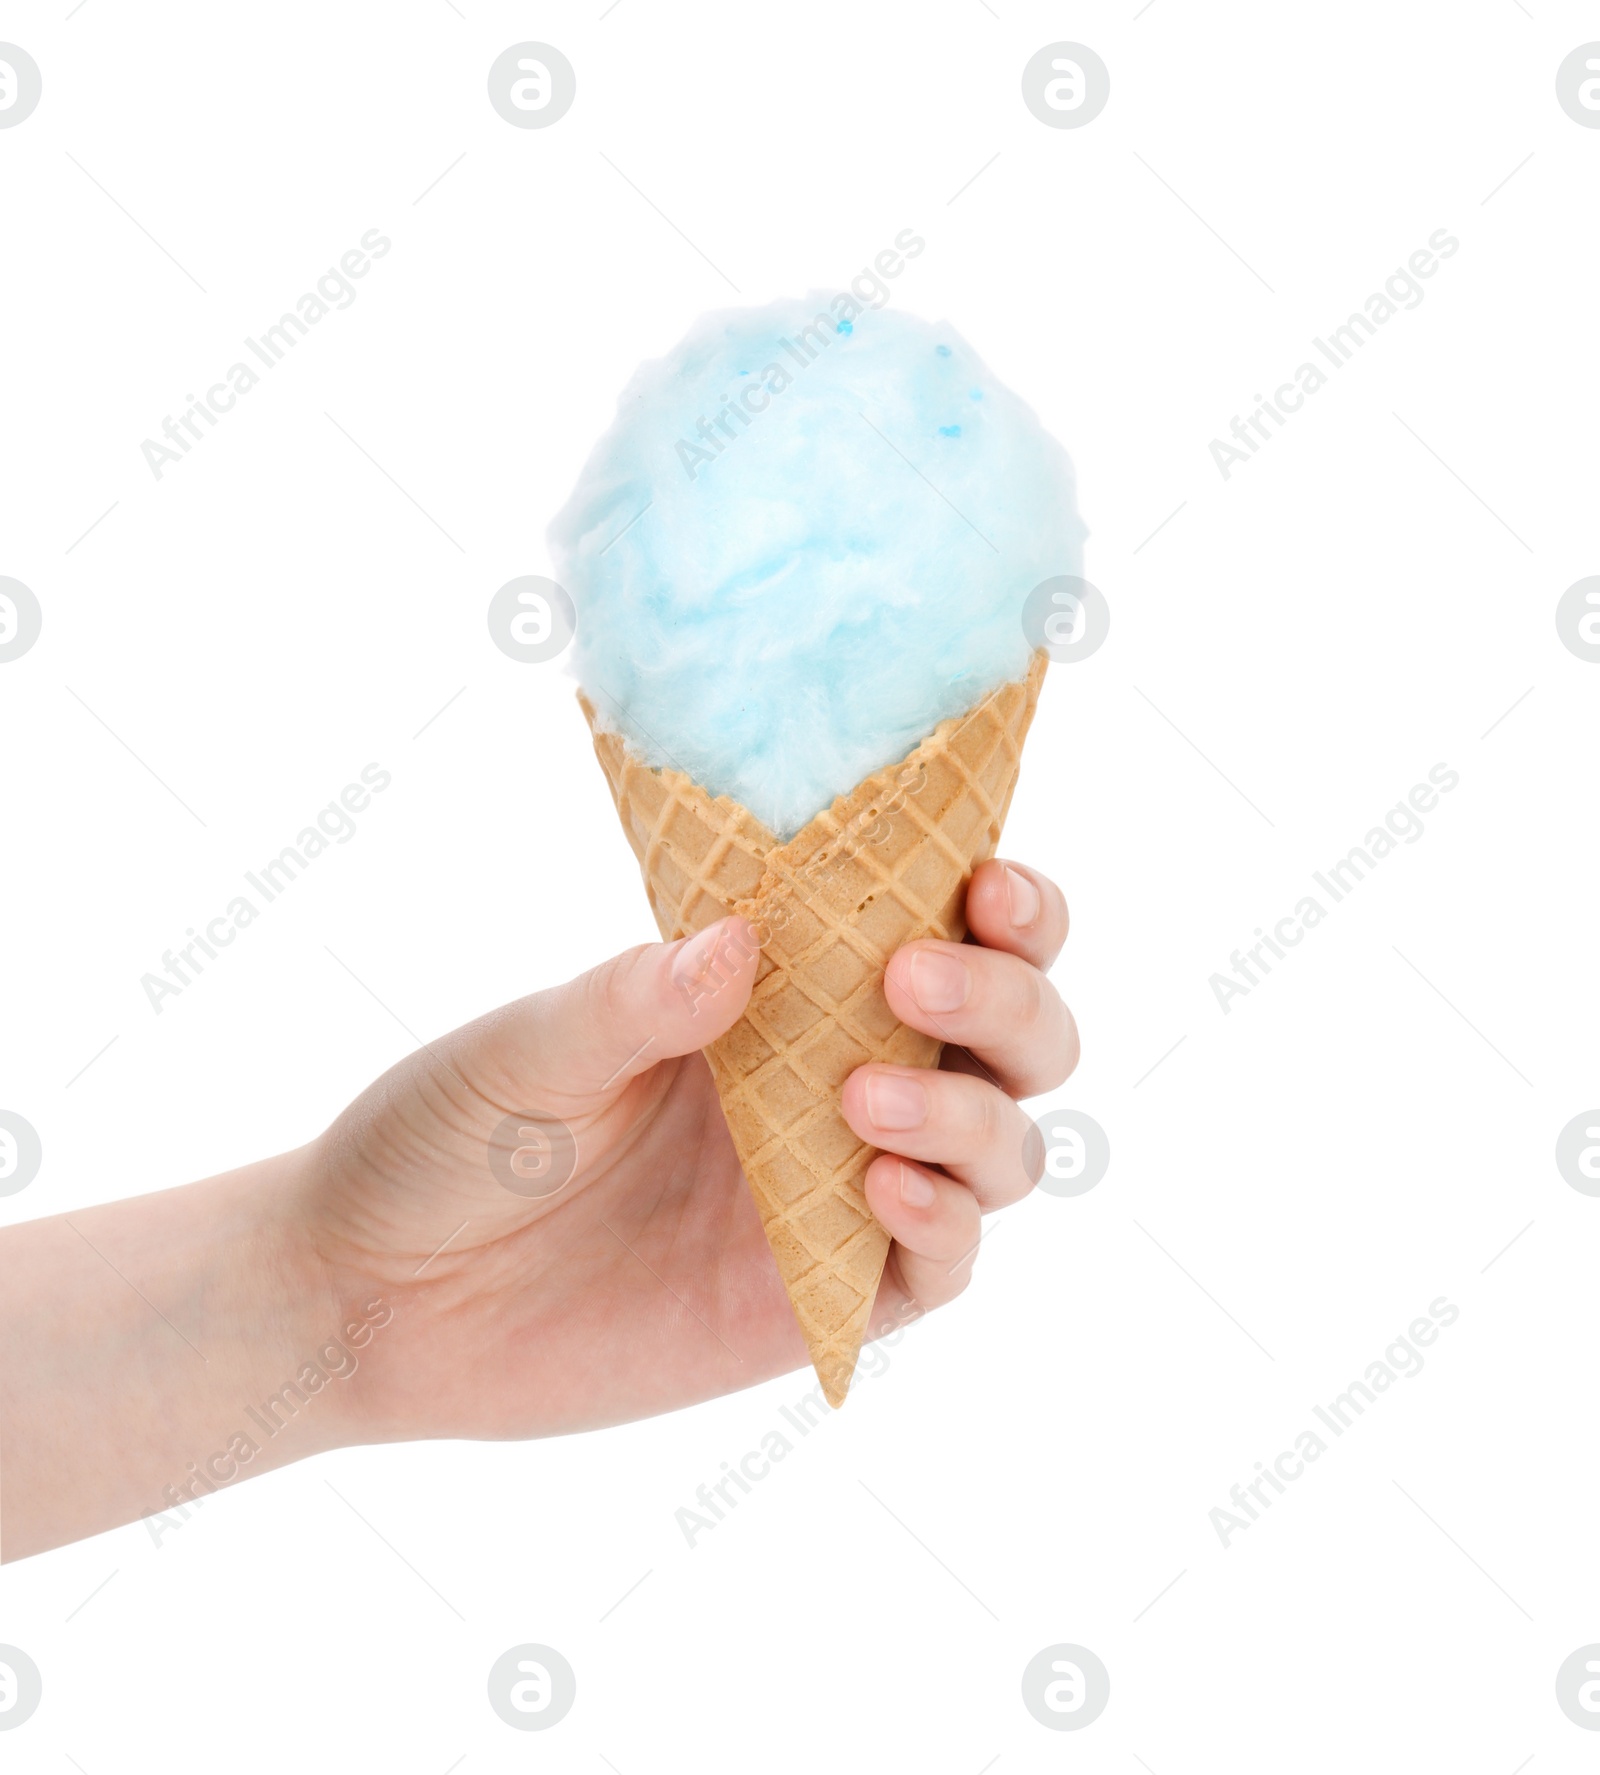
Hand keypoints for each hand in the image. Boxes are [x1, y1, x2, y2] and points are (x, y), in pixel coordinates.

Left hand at [299, 858, 1077, 1443]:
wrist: (373, 1301)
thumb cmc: (446, 1140)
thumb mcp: (530, 1049)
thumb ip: (637, 998)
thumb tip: (746, 938)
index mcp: (781, 992)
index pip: (943, 928)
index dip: (1004, 905)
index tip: (984, 881)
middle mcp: (835, 1082)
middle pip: (1016, 1037)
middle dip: (1007, 1000)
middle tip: (912, 982)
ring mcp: (839, 1195)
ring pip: (1004, 1148)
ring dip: (975, 1117)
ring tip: (861, 1103)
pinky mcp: (822, 1300)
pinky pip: (941, 1267)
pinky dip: (945, 1224)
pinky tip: (878, 1191)